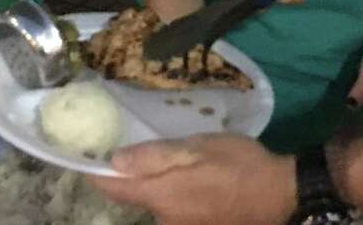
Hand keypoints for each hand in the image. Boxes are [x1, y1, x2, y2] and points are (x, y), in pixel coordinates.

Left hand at [89, 134, 295, 224]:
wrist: (280, 193)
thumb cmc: (238, 163)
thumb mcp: (197, 148)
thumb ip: (155, 156)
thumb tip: (114, 160)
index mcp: (161, 196)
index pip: (113, 189)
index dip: (94, 173)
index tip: (82, 156)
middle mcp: (164, 220)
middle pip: (136, 197)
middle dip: (133, 175)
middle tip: (137, 146)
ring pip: (158, 203)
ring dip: (159, 184)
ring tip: (176, 159)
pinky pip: (176, 211)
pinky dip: (176, 193)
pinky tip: (195, 178)